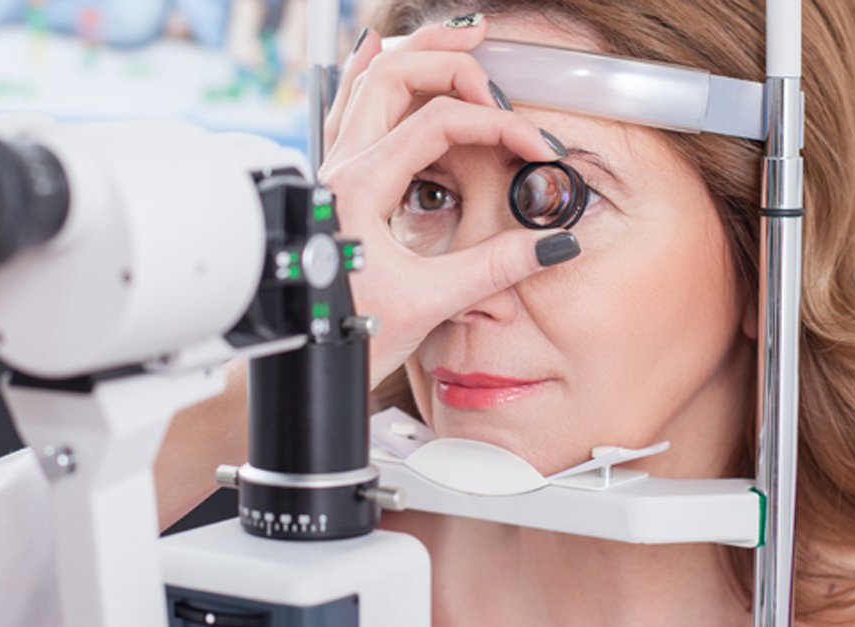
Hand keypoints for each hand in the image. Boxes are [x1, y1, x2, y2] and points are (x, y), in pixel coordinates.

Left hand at [318, 18, 580, 387]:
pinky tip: (375, 56)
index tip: (535, 148)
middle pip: (391, 76)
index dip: (497, 124)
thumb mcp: (429, 303)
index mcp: (360, 189)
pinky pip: (347, 111)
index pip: (439, 122)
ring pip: (364, 85)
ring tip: (453, 40)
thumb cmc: (347, 335)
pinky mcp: (334, 186)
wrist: (302, 359)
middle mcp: (339, 170)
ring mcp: (332, 174)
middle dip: (445, 56)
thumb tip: (553, 243)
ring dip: (411, 56)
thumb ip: (495, 267)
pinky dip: (368, 77)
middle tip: (490, 50)